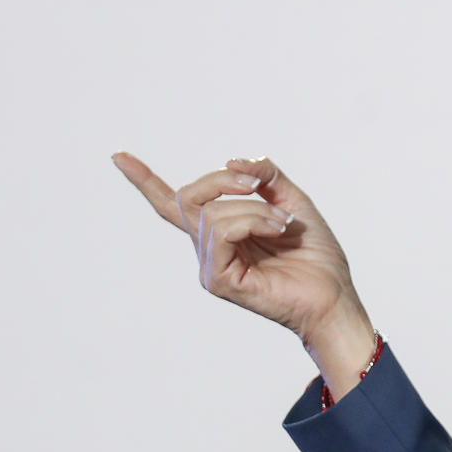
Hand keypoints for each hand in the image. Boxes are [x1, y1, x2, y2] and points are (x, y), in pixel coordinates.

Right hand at [112, 151, 368, 353]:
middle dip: (223, 180)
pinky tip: (278, 229)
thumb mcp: (293, 202)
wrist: (334, 295)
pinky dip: (252, 220)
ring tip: (283, 223)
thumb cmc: (315, 256)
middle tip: (258, 185)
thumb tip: (234, 160)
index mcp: (222, 231)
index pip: (174, 204)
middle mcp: (209, 248)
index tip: (118, 156)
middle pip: (188, 198)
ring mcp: (210, 266)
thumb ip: (266, 177)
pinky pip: (221, 232)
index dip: (146, 181)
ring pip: (211, 213)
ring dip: (254, 207)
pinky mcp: (218, 280)